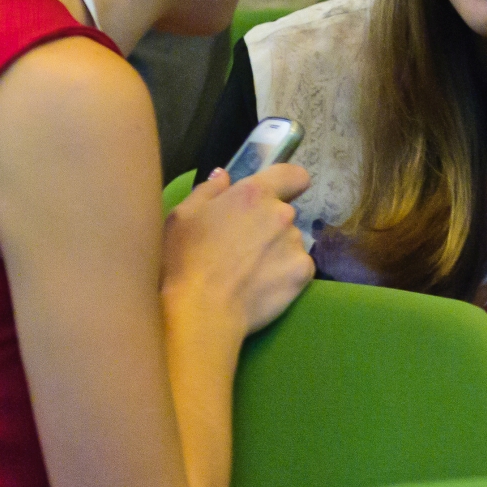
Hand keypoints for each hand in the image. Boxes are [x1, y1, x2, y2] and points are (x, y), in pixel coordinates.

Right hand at [163, 164, 313, 336]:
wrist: (201, 311)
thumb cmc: (185, 260)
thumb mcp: (183, 216)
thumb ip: (208, 190)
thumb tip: (225, 176)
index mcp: (254, 193)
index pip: (293, 175)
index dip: (288, 184)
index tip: (277, 195)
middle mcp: (282, 214)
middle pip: (284, 213)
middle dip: (268, 224)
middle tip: (242, 246)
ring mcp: (295, 244)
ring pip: (290, 241)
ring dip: (276, 249)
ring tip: (249, 271)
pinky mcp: (303, 273)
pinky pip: (298, 266)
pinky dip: (285, 273)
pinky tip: (262, 285)